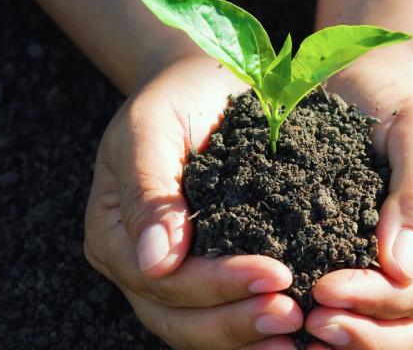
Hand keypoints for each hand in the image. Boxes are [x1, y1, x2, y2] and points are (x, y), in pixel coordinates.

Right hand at [84, 55, 302, 349]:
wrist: (204, 88)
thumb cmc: (176, 99)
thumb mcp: (150, 127)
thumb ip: (148, 190)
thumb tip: (157, 262)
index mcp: (115, 232)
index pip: (160, 279)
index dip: (213, 284)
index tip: (273, 274)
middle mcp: (140, 263)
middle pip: (178, 316)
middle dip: (235, 321)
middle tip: (290, 314)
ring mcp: (173, 273)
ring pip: (199, 327)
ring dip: (247, 336)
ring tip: (297, 329)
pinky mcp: (208, 270)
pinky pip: (225, 311)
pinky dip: (254, 327)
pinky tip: (295, 329)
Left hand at [304, 50, 412, 348]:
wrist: (367, 83)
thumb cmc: (398, 100)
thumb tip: (402, 267)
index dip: (379, 298)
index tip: (325, 289)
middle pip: (411, 325)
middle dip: (363, 333)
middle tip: (311, 324)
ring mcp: (400, 270)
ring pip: (384, 329)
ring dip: (344, 338)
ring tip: (298, 332)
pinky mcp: (362, 263)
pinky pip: (352, 305)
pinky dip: (328, 318)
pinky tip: (291, 320)